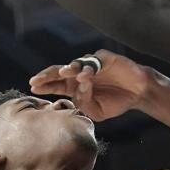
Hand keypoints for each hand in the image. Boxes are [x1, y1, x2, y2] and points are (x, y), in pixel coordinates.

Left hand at [29, 50, 152, 121]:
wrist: (137, 92)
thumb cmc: (115, 101)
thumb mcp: (96, 111)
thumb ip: (84, 104)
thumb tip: (77, 93)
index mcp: (74, 86)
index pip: (56, 84)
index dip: (44, 85)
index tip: (32, 87)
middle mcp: (80, 73)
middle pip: (59, 72)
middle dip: (47, 76)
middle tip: (36, 80)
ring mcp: (91, 64)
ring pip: (76, 64)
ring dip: (69, 69)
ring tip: (63, 73)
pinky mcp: (104, 58)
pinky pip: (94, 62)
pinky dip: (90, 68)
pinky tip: (86, 75)